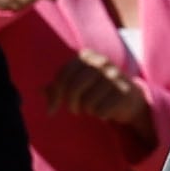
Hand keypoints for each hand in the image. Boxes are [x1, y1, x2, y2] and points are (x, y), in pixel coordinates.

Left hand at [40, 48, 156, 145]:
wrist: (129, 97)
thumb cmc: (96, 90)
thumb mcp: (76, 84)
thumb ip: (57, 86)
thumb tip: (40, 90)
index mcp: (88, 56)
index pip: (63, 75)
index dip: (55, 94)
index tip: (53, 108)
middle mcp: (102, 62)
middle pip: (74, 87)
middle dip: (71, 103)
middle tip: (74, 110)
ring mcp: (115, 75)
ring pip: (88, 101)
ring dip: (86, 109)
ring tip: (91, 107)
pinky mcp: (124, 92)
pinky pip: (101, 110)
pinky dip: (99, 114)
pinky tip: (104, 110)